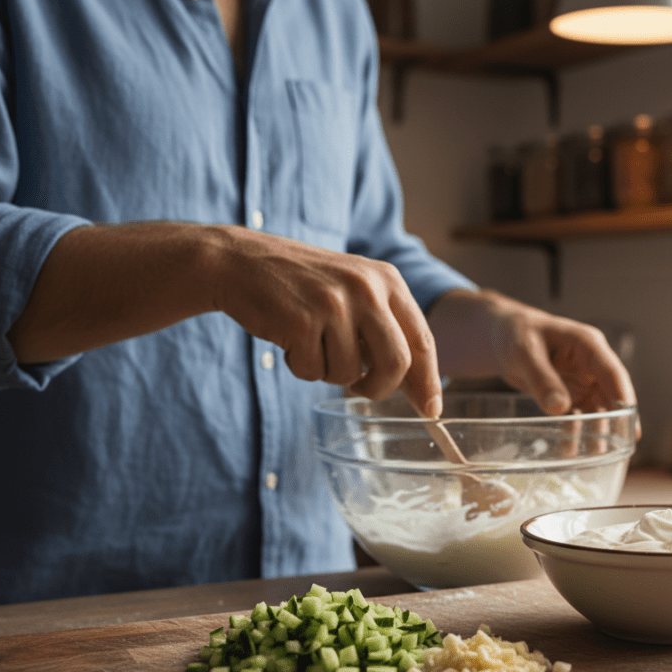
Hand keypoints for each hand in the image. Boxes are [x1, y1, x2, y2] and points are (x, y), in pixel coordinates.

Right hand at [8, 221, 443, 417]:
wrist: (240, 262)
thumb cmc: (301, 285)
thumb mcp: (353, 291)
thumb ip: (385, 329)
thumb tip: (418, 386)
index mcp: (387, 280)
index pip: (422, 340)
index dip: (428, 380)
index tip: (431, 410)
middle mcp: (367, 289)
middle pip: (396, 365)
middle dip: (378, 388)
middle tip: (359, 388)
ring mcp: (335, 304)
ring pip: (350, 374)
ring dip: (329, 371)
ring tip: (311, 343)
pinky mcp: (303, 321)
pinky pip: (315, 371)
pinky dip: (302, 366)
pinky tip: (290, 339)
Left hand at [428, 289, 639, 434]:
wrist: (501, 337)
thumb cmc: (514, 334)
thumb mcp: (525, 353)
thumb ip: (542, 378)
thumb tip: (560, 407)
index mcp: (587, 344)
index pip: (613, 373)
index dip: (624, 398)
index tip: (631, 424)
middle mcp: (590, 363)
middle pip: (611, 394)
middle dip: (614, 421)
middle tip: (616, 449)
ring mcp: (581, 379)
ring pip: (596, 408)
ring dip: (595, 430)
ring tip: (592, 454)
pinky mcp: (569, 392)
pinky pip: (578, 414)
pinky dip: (575, 431)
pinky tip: (569, 448)